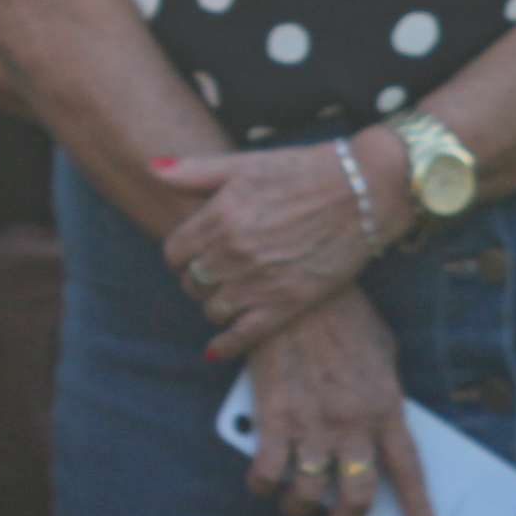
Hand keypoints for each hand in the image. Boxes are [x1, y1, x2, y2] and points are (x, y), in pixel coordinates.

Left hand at [156, 140, 402, 360]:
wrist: (364, 190)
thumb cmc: (303, 171)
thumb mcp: (245, 163)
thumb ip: (195, 170)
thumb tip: (151, 167)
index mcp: (220, 216)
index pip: (173, 251)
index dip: (178, 254)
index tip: (190, 253)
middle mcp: (235, 252)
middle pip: (191, 281)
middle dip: (195, 277)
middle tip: (210, 272)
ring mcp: (261, 281)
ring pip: (213, 309)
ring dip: (214, 304)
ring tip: (226, 294)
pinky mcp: (289, 303)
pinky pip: (245, 335)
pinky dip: (225, 345)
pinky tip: (214, 351)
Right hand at [239, 289, 433, 515]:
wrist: (294, 289)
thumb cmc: (341, 317)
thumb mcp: (381, 354)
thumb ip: (382, 398)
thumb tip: (376, 439)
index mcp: (386, 407)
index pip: (409, 473)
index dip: (418, 513)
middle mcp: (352, 423)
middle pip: (356, 498)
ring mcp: (311, 422)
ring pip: (309, 493)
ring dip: (299, 511)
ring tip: (295, 509)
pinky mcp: (273, 415)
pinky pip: (267, 470)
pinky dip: (264, 485)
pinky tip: (264, 484)